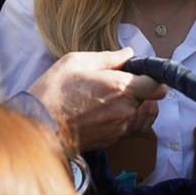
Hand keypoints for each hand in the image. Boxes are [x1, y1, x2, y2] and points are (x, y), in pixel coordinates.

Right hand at [26, 47, 166, 150]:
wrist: (38, 126)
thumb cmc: (54, 91)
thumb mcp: (77, 62)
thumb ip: (108, 58)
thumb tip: (128, 53)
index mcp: (120, 88)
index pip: (157, 85)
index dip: (154, 77)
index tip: (144, 73)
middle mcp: (125, 111)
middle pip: (154, 101)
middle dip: (145, 91)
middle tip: (125, 83)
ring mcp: (120, 129)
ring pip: (145, 117)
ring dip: (139, 107)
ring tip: (119, 99)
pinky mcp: (112, 141)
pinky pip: (132, 129)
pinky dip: (129, 120)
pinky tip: (112, 112)